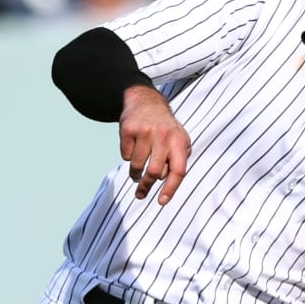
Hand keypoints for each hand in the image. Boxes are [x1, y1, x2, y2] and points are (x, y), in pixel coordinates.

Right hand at [118, 84, 190, 204]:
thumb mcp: (179, 141)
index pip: (178, 170)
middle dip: (146, 187)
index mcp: (179, 141)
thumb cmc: (165, 129)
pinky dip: (128, 157)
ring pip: (137, 166)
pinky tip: (133, 148)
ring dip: (135, 174)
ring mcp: (145, 132)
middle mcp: (163, 135)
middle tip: (141, 194)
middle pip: (154, 172)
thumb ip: (178, 161)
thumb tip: (166, 181)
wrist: (145, 102)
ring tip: (136, 173)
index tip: (162, 202)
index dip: (170, 188)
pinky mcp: (128, 129)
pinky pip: (125, 155)